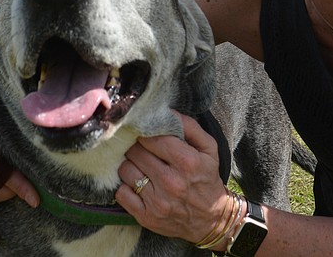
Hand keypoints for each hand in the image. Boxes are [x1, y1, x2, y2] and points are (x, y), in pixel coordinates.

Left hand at [116, 113, 230, 243]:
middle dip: (137, 147)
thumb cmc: (207, 179)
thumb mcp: (209, 149)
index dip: (146, 132)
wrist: (211, 219)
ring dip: (130, 164)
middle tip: (142, 148)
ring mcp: (157, 201)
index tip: (145, 132)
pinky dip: (126, 186)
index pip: (153, 137)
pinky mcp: (146, 216)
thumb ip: (190, 127)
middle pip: (136, 152)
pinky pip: (121, 193)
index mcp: (187, 162)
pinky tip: (137, 183)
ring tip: (140, 165)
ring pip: (126, 170)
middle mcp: (171, 182)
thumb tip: (168, 112)